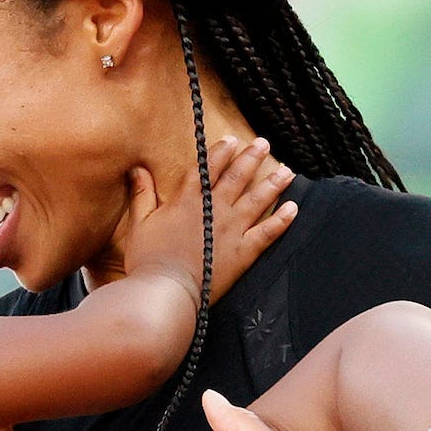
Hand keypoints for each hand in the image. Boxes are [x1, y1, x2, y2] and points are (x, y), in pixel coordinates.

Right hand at [114, 136, 295, 302]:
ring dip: (273, 183)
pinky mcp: (244, 253)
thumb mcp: (140, 224)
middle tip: (264, 144)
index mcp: (188, 201)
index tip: (232, 140)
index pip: (207, 169)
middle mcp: (215, 210)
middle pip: (237, 177)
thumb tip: (137, 169)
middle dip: (251, 158)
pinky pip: (268, 232)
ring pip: (257, 200)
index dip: (220, 153)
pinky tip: (293, 208)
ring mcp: (232, 230)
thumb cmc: (148, 260)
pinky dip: (282, 220)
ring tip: (288, 171)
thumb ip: (142, 195)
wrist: (166, 291)